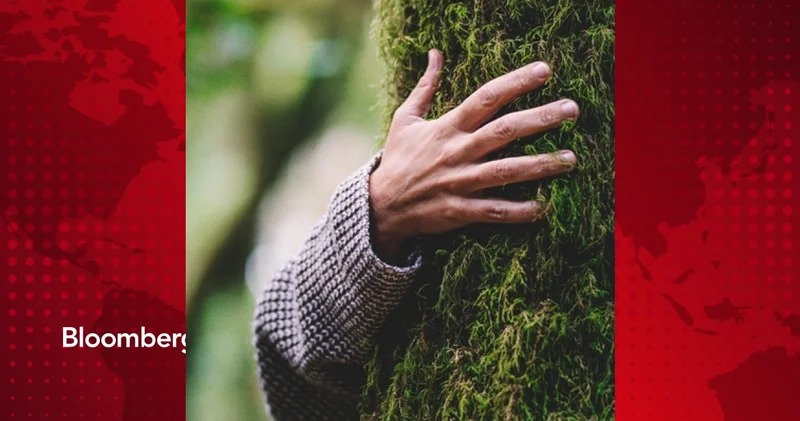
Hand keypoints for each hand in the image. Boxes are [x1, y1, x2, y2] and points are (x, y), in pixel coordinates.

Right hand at [369, 49, 579, 260]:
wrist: (381, 205)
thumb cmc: (398, 159)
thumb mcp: (406, 119)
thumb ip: (425, 87)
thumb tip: (435, 54)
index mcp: (447, 128)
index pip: (486, 98)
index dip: (515, 83)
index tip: (544, 71)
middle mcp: (457, 152)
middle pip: (505, 131)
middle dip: (540, 119)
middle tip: (572, 109)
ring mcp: (460, 182)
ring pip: (506, 171)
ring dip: (540, 165)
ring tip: (571, 158)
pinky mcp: (460, 210)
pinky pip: (494, 210)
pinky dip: (519, 211)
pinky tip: (544, 207)